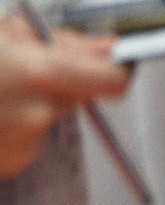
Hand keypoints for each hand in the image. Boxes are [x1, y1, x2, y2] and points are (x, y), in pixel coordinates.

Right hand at [0, 18, 128, 179]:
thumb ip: (52, 39)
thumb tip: (104, 45)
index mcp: (40, 74)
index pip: (111, 80)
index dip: (114, 68)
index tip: (107, 59)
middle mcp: (37, 114)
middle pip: (73, 95)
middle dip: (55, 78)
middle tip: (12, 64)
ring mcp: (19, 144)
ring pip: (42, 116)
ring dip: (24, 100)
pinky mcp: (4, 165)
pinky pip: (19, 139)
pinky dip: (4, 124)